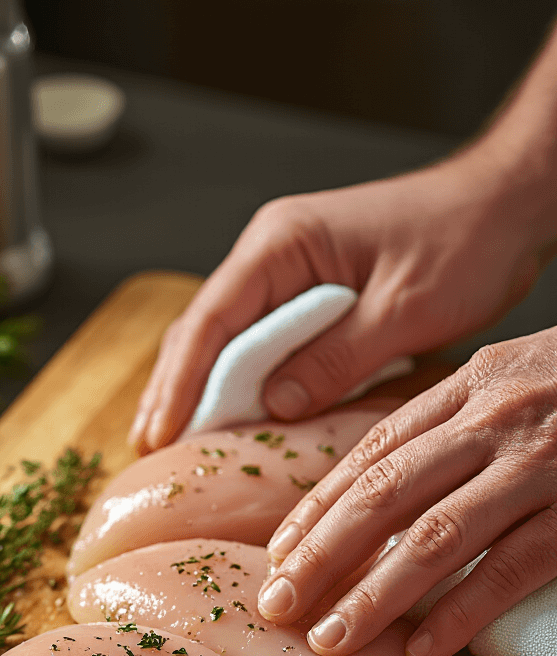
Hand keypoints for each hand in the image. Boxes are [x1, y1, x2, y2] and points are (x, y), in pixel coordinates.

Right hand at [130, 140, 546, 453]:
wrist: (505, 205)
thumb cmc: (465, 239)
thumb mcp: (403, 309)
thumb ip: (335, 358)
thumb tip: (274, 405)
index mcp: (283, 242)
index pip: (211, 320)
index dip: (181, 382)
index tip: (159, 433)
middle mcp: (274, 253)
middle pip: (203, 329)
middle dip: (174, 389)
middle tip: (150, 449)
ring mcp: (289, 273)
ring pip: (226, 338)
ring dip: (201, 389)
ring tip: (173, 442)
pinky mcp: (310, 295)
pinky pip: (262, 344)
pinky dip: (241, 383)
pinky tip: (230, 419)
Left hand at [257, 331, 556, 655]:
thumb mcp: (514, 381)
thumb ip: (450, 424)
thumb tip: (374, 488)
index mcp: (471, 385)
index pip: (371, 452)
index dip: (318, 507)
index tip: (277, 555)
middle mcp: (497, 418)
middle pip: (385, 494)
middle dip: (323, 555)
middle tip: (277, 605)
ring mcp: (540, 463)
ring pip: (437, 535)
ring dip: (376, 593)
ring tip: (333, 639)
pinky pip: (514, 565)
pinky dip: (464, 610)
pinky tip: (426, 647)